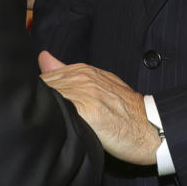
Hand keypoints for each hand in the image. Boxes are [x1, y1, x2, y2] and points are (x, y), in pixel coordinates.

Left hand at [39, 50, 159, 165]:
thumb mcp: (97, 84)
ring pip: (48, 97)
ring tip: (42, 128)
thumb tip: (43, 57)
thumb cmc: (126, 112)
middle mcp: (81, 77)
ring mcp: (84, 92)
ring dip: (40, 111)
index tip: (34, 108)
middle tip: (36, 120)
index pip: (42, 79)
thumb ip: (66, 71)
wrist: (153, 127)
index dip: (35, 95)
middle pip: (41, 87)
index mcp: (81, 70)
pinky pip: (60, 110)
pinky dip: (51, 118)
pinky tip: (52, 127)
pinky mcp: (87, 109)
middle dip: (34, 102)